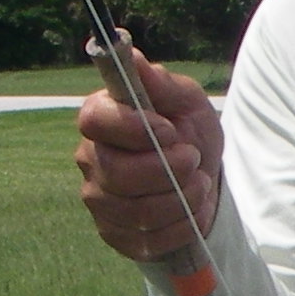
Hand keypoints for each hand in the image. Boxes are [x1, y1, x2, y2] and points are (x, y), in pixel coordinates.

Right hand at [75, 42, 220, 261]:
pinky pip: (147, 240)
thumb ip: (160, 82)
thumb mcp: (186, 100)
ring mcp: (99, 201)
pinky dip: (181, 225)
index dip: (133, 128)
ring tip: (199, 183)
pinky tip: (192, 209)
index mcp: (101, 119)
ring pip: (135, 210)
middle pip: (116, 173)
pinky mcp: (116, 234)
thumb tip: (132, 55)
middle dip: (166, 170)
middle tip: (193, 159)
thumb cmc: (189, 132)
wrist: (204, 178)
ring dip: (181, 199)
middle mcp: (91, 159)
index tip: (170, 131)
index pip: (93, 121)